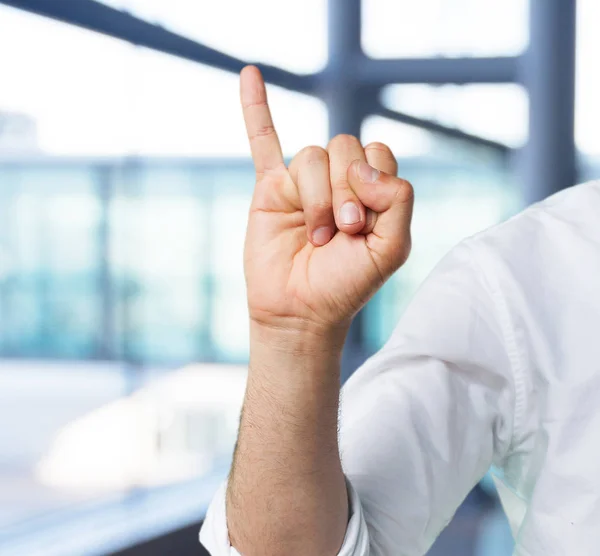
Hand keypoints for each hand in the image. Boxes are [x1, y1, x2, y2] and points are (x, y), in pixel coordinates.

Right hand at [241, 66, 413, 334]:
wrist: (301, 312)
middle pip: (345, 146)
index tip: (363, 223)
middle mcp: (338, 181)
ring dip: (316, 198)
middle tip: (342, 230)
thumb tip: (364, 165)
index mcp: (371, 190)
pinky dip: (256, 107)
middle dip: (345, 190)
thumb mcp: (391, 248)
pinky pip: (262, 141)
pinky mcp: (270, 189)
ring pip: (310, 155)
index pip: (377, 155)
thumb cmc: (346, 285)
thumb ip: (398, 200)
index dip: (373, 182)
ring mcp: (303, 183)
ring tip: (315, 236)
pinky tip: (250, 74)